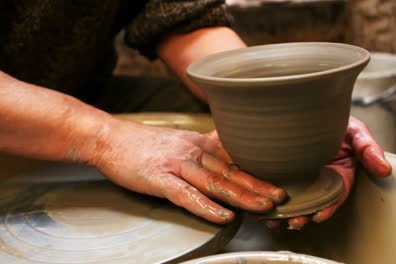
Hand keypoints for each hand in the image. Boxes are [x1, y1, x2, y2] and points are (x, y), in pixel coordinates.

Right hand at [89, 118, 286, 223]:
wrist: (110, 138)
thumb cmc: (145, 143)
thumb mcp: (181, 139)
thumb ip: (206, 144)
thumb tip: (228, 145)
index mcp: (199, 144)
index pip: (234, 159)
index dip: (257, 172)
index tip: (278, 181)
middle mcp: (192, 152)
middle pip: (230, 171)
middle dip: (258, 185)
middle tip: (281, 196)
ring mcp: (176, 165)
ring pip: (215, 182)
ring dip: (241, 195)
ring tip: (263, 206)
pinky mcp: (159, 179)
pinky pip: (186, 195)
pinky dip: (206, 206)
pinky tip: (223, 215)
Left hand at [263, 116, 391, 229]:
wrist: (313, 110)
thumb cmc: (338, 122)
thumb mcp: (356, 132)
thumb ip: (369, 149)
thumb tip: (385, 169)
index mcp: (339, 176)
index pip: (334, 197)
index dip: (327, 208)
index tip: (318, 216)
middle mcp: (319, 180)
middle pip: (310, 203)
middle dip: (302, 215)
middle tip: (292, 222)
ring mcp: (300, 177)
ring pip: (292, 199)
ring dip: (283, 212)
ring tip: (272, 219)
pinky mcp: (282, 171)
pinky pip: (275, 185)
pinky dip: (268, 196)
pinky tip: (259, 205)